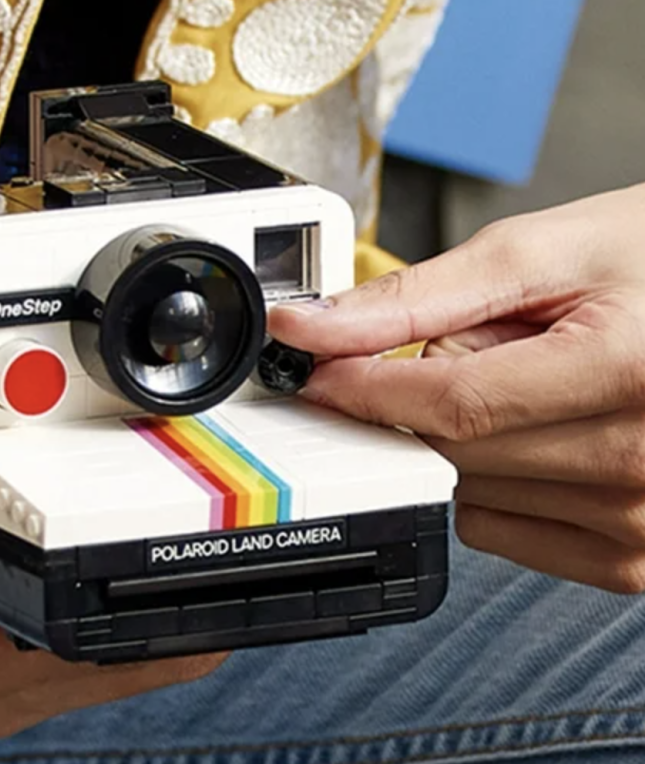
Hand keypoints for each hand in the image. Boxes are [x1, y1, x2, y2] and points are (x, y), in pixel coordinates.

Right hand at [0, 391, 221, 737]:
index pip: (83, 662)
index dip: (160, 633)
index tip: (220, 588)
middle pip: (116, 665)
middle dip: (177, 617)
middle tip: (235, 545)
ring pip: (100, 657)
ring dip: (149, 616)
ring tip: (198, 553)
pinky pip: (68, 641)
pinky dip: (108, 612)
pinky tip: (127, 567)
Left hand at [268, 183, 644, 593]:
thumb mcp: (544, 252)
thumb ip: (420, 296)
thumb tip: (313, 329)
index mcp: (629, 370)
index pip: (451, 402)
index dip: (363, 386)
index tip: (316, 367)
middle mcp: (642, 461)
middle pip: (453, 449)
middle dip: (427, 397)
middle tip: (482, 344)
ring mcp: (643, 522)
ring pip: (468, 492)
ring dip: (466, 438)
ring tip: (536, 383)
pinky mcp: (633, 560)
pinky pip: (497, 532)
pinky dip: (488, 484)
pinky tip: (540, 433)